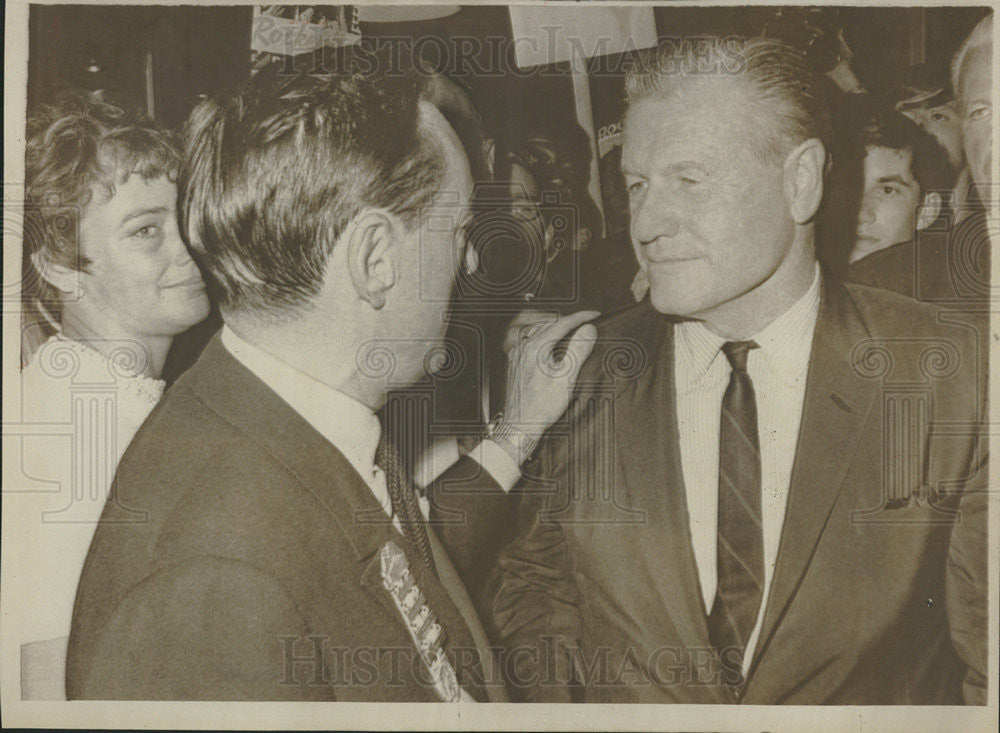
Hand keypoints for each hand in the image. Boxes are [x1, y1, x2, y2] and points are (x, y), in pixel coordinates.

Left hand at [502, 309, 599, 438]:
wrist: (520, 426)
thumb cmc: (541, 407)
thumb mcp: (566, 378)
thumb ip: (578, 350)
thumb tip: (588, 329)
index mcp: (536, 348)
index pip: (562, 323)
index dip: (581, 317)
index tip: (596, 315)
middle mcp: (524, 348)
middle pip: (549, 324)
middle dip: (569, 320)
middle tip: (586, 321)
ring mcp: (517, 355)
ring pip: (537, 330)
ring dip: (554, 326)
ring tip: (569, 328)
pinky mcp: (515, 363)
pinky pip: (528, 340)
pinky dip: (541, 335)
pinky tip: (546, 342)